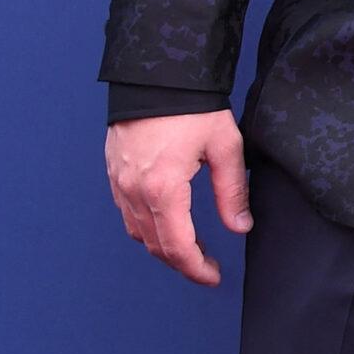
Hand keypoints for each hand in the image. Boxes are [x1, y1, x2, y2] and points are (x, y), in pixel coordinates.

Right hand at [104, 110, 251, 286]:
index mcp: (162, 189)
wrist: (156, 76)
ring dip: (163, 246)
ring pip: (138, 232)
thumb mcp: (225, 146)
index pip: (176, 246)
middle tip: (207, 267)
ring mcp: (119, 183)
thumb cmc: (193, 107)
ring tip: (192, 248)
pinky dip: (147, 227)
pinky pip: (127, 213)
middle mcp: (133, 192)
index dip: (195, 268)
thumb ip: (232, 191)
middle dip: (182, 262)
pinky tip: (168, 223)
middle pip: (154, 245)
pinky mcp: (114, 173)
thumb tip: (240, 227)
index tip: (213, 277)